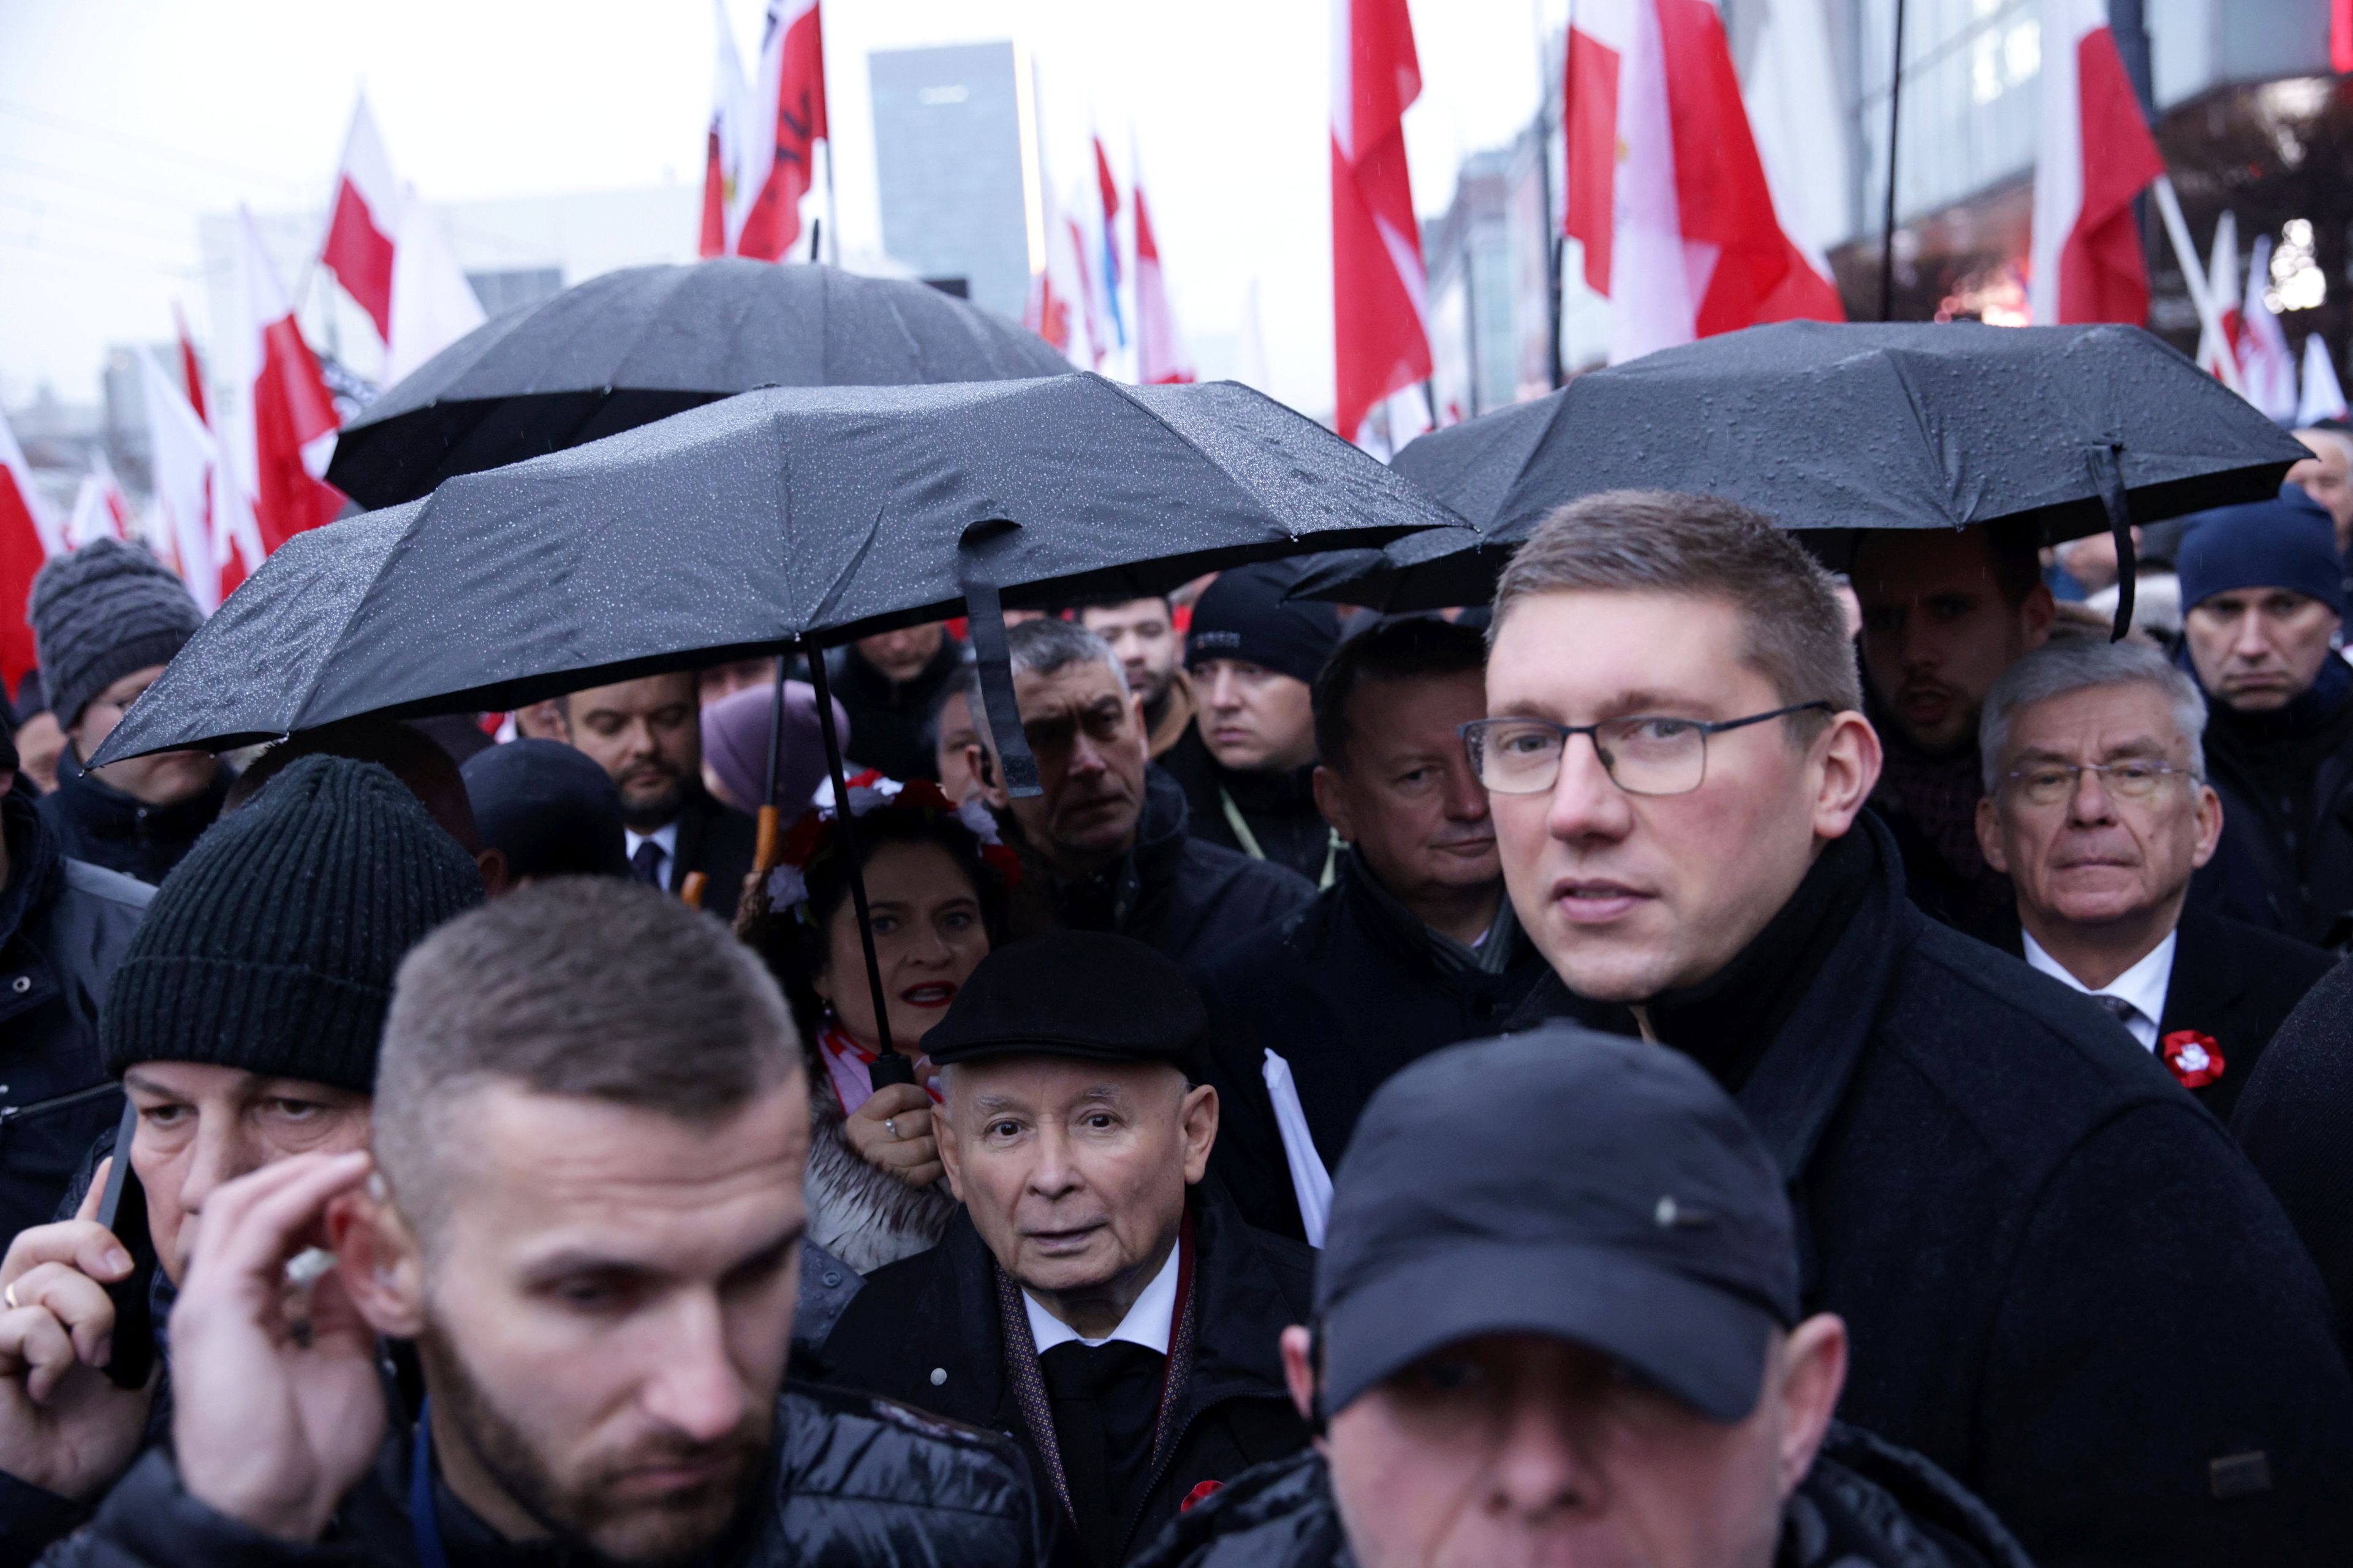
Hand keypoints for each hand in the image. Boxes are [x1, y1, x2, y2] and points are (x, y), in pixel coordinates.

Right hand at [0, 1163, 155, 1498]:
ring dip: (83, 1316)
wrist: (67, 1482)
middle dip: (89, 1242)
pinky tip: (52, 1385)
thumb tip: (166, 1258)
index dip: (92, 1198)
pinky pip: (20, 1324)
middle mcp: (23, 1302)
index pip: (73, 1232)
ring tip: (95, 1359)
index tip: (115, 1164)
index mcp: (64, 1295)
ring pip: (42, 1279)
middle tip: (121, 1270)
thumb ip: (141, 1302)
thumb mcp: (135, 1348)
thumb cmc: (98, 1422)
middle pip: (45, 1238)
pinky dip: (51, 1353)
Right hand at [170, 1151, 384, 1542]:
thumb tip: (358, 1265)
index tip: (373, 1190)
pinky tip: (346, 1178)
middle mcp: (220, 1299)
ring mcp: (211, 1299)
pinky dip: (303, 1191)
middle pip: (253, 1208)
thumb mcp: (344, 1364)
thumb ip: (344, 1312)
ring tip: (359, 1163)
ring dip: (305, 1175)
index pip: (271, 1233)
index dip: (319, 1203)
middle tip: (366, 1166)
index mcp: (245, 1314)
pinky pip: (259, 1224)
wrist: (274, 1506)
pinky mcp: (214, 1304)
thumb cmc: (307, 1454)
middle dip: (308, 1179)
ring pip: (246, 1203)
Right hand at [844, 1082, 942, 1188]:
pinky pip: (929, 1169)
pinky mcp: (899, 1183)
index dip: (917, 1094)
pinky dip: (937, 1161)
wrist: (864, 1177)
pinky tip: (934, 1155)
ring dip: (935, 1139)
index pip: (897, 1094)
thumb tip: (928, 1061)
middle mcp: (867, 1142)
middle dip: (928, 1119)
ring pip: (924, 1145)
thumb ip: (908, 1084)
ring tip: (932, 1136)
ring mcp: (882, 1165)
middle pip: (915, 1121)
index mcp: (860, 1119)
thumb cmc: (882, 1133)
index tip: (920, 1099)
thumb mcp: (886, 1109)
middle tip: (929, 1121)